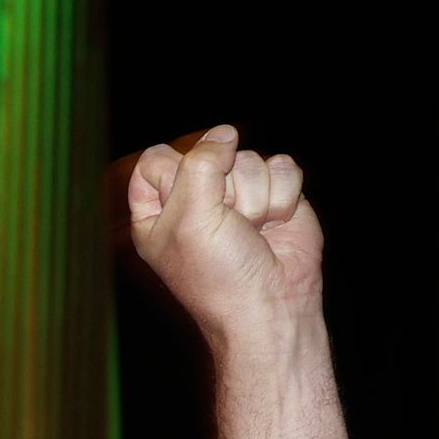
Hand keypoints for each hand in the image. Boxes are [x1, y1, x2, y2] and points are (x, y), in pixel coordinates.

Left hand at [125, 124, 324, 340]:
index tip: (188, 206)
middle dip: (224, 190)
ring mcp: (238, 196)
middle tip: (226, 226)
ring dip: (254, 198)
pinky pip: (281, 166)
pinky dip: (281, 196)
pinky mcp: (275, 195)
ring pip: (249, 158)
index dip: (177, 174)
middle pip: (209, 153)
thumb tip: (225, 133)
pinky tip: (275, 224)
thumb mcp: (189, 216)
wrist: (271, 305)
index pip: (157, 161)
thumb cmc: (219, 273)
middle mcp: (195, 200)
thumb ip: (199, 163)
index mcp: (157, 211)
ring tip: (251, 231)